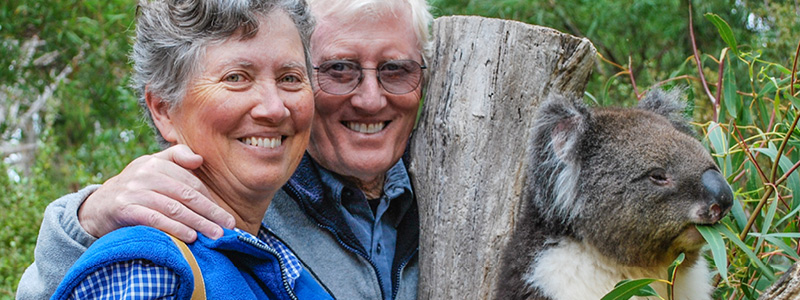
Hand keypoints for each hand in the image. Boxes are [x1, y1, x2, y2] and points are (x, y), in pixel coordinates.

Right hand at [78, 144, 235, 241]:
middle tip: (228, 226)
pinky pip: (155, 219)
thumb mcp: (151, 168)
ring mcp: (134, 190)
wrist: (96, 207)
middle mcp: (145, 173)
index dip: (210, 199)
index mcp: (156, 162)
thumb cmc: (134, 189)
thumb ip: (176, 158)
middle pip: (186, 194)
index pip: (191, 182)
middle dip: (210, 212)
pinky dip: (175, 228)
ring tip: (215, 235)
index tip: (225, 215)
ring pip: (174, 208)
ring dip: (198, 222)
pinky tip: (191, 237)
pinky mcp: (124, 208)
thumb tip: (199, 159)